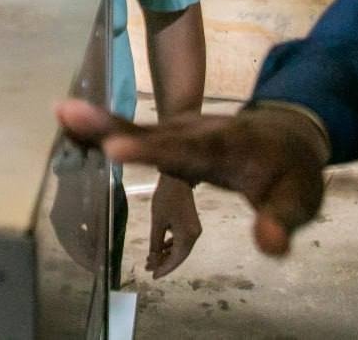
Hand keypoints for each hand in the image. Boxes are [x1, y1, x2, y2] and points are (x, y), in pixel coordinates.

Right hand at [56, 99, 327, 257]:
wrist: (285, 136)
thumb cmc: (289, 174)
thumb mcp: (297, 201)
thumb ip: (281, 222)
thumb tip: (268, 245)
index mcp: (228, 146)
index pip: (188, 150)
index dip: (151, 149)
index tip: (115, 148)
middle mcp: (198, 132)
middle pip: (152, 131)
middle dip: (112, 125)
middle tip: (68, 112)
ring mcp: (180, 130)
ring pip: (137, 126)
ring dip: (99, 122)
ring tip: (61, 113)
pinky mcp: (168, 134)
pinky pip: (133, 131)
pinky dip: (101, 126)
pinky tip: (66, 119)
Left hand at [146, 173, 200, 277]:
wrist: (177, 178)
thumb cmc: (166, 198)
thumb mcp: (157, 222)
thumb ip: (155, 243)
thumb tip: (153, 260)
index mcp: (188, 237)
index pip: (176, 260)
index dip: (164, 269)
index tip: (153, 276)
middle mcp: (194, 236)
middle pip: (179, 256)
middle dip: (164, 263)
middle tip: (148, 268)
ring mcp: (194, 230)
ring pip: (180, 249)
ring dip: (166, 254)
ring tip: (150, 259)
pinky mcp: (191, 224)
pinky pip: (181, 240)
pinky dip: (170, 245)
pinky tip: (160, 247)